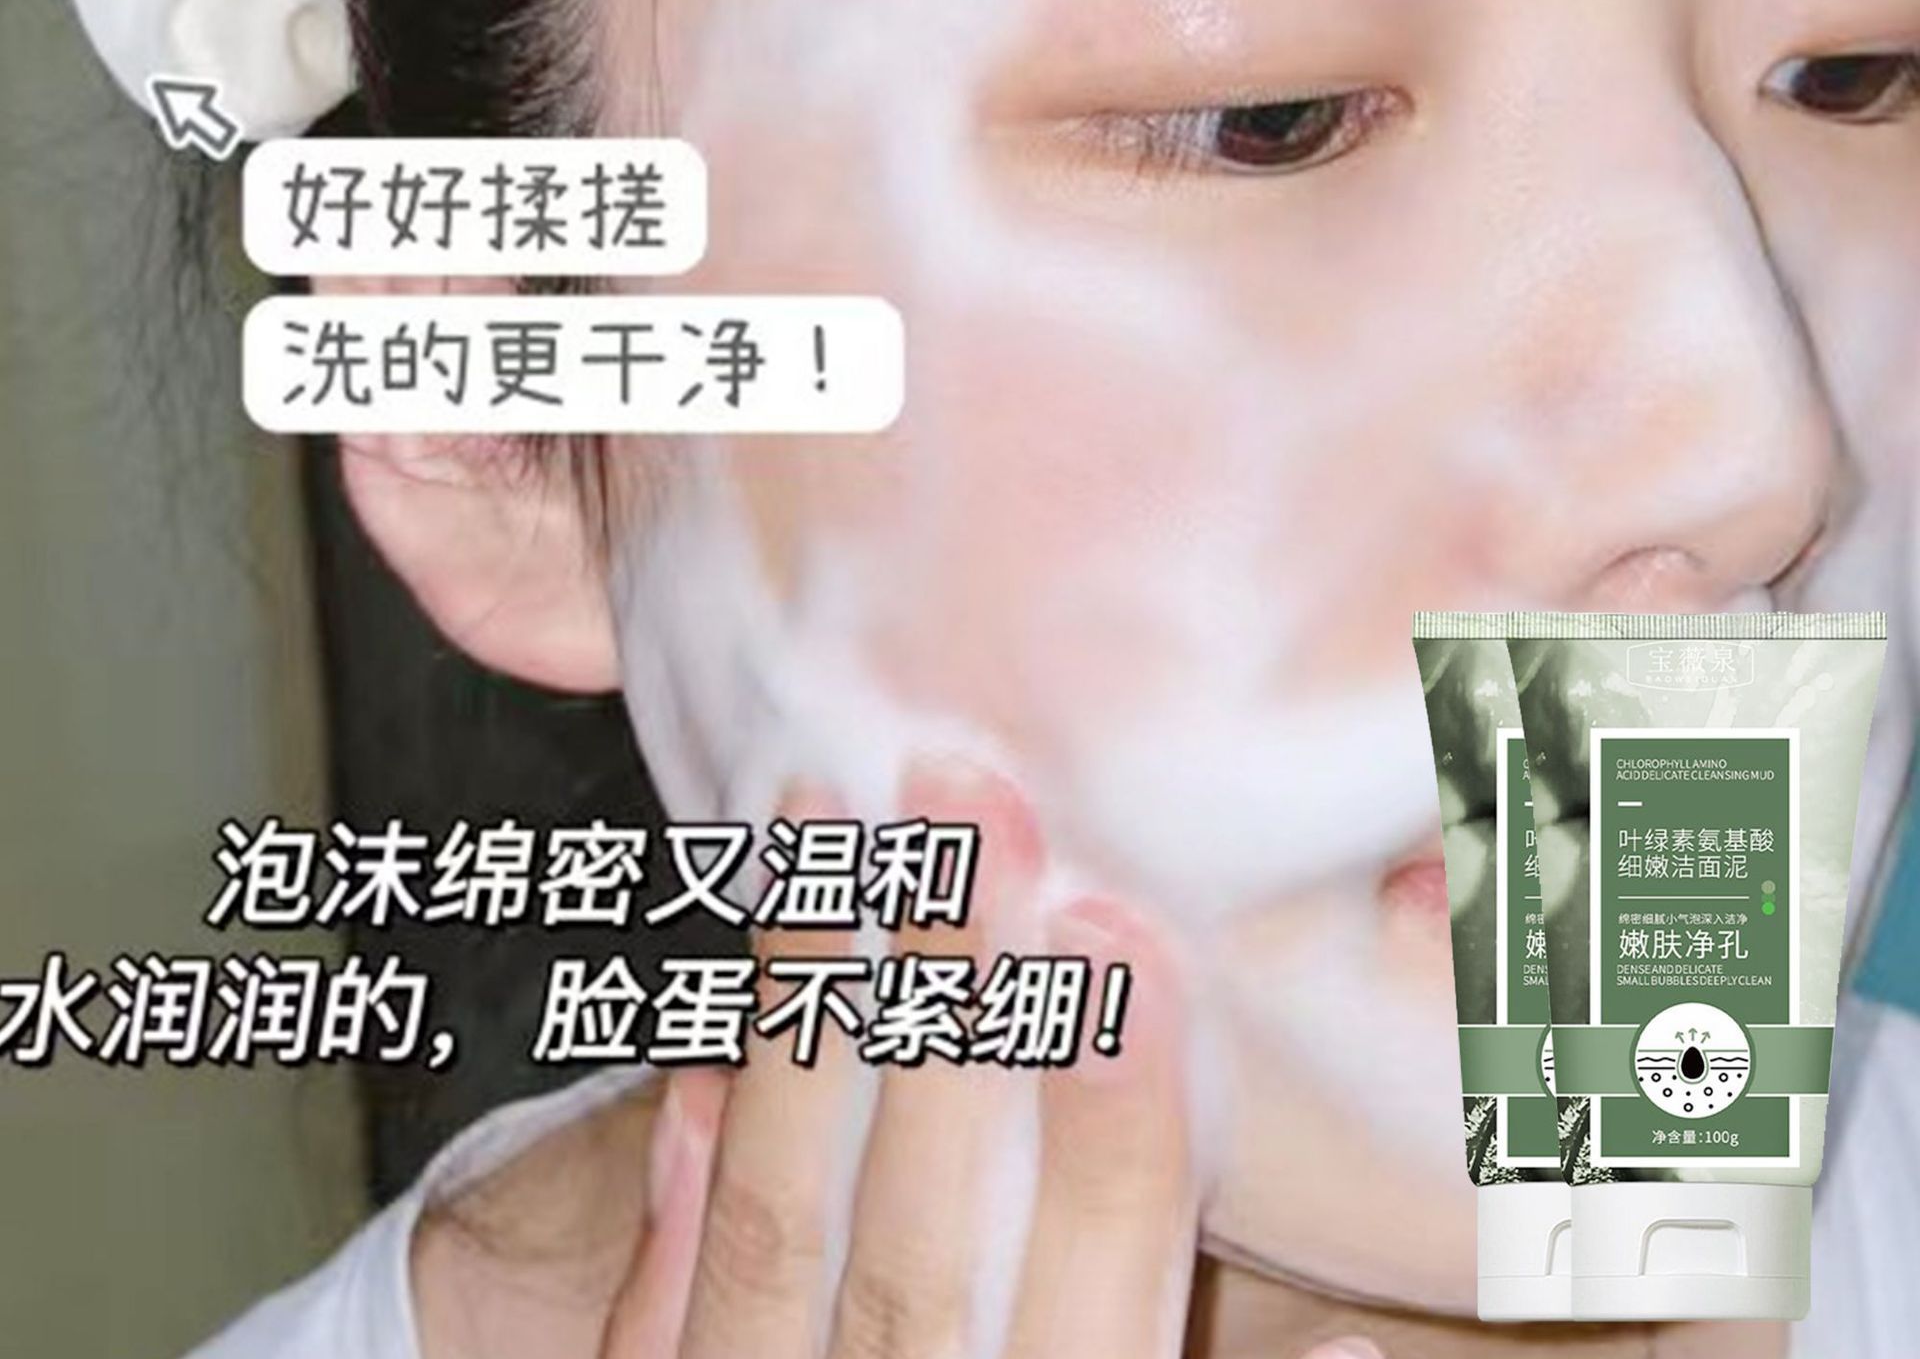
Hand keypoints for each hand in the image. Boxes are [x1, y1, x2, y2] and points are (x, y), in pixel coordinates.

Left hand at [597, 762, 1198, 1358]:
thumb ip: (1202, 1344)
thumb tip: (1353, 1338)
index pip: (1103, 1288)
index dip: (1118, 1121)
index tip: (1111, 935)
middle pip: (925, 1239)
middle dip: (946, 1002)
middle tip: (955, 798)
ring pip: (775, 1234)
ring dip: (801, 1023)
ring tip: (815, 833)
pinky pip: (654, 1337)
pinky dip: (677, 1199)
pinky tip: (696, 1067)